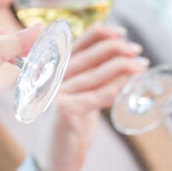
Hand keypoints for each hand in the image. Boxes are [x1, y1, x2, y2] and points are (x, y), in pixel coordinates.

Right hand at [46, 24, 148, 170]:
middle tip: (136, 48)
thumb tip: (116, 51)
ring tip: (140, 63)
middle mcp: (47, 78)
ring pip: (93, 74)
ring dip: (121, 66)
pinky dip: (113, 88)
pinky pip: (95, 96)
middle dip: (114, 48)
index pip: (74, 43)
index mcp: (49, 70)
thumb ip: (86, 73)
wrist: (52, 156)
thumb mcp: (75, 93)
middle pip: (85, 55)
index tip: (120, 32)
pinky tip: (128, 83)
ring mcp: (53, 94)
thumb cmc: (66, 123)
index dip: (98, 34)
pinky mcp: (63, 111)